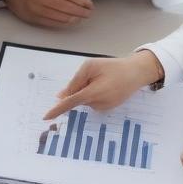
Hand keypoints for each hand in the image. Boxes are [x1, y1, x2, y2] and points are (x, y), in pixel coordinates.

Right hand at [3, 0, 92, 28]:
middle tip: (88, 13)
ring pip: (61, 17)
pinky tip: (71, 21)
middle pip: (67, 7)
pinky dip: (65, 23)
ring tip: (81, 17)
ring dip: (75, 19)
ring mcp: (38, 9)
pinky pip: (54, 23)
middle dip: (81, 11)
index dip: (82, 1)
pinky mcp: (35, 19)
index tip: (90, 4)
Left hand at [43, 53, 161, 119]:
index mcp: (93, 93)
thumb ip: (75, 82)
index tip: (45, 117)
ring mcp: (105, 108)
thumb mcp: (91, 66)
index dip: (57, 109)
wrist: (137, 72)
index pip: (70, 102)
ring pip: (85, 101)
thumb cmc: (113, 66)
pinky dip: (95, 94)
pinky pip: (93, 102)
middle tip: (96, 76)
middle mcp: (99, 104)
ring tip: (104, 80)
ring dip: (88, 91)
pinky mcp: (109, 109)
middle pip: (78, 99)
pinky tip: (107, 86)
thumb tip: (61, 96)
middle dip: (80, 87)